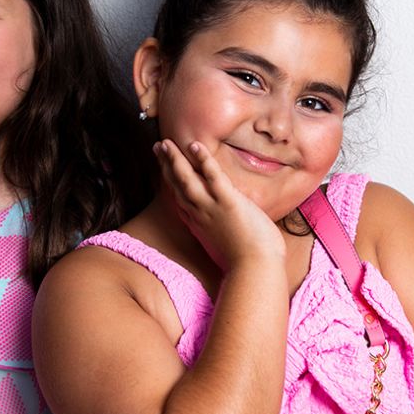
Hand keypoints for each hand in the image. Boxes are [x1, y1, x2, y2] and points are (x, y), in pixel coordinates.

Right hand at [155, 138, 283, 269]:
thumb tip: (227, 227)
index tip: (165, 169)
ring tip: (165, 143)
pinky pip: (212, 176)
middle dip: (166, 164)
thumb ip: (220, 232)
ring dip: (175, 159)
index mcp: (199, 225)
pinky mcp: (228, 202)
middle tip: (158, 147)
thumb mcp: (225, 246)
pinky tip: (195, 146)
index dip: (171, 182)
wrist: (254, 270)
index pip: (181, 199)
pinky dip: (203, 160)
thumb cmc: (247, 262)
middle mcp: (200, 215)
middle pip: (177, 185)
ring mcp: (211, 208)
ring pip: (187, 179)